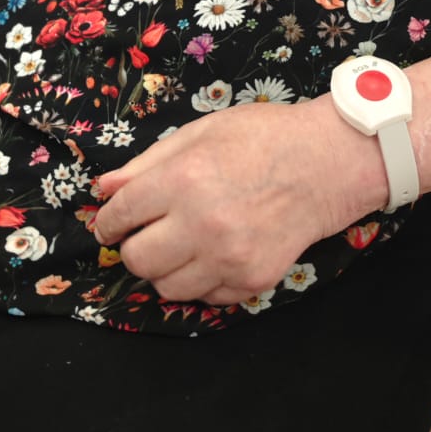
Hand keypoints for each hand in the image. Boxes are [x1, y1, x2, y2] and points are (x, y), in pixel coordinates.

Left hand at [92, 98, 383, 304]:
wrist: (326, 164)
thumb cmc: (262, 137)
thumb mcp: (200, 132)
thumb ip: (148, 163)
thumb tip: (104, 189)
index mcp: (183, 180)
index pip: (121, 215)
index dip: (108, 220)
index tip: (110, 222)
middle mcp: (202, 225)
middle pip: (137, 260)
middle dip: (134, 246)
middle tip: (147, 231)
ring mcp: (229, 259)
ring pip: (167, 288)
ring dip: (165, 268)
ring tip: (181, 243)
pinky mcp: (252, 280)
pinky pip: (206, 299)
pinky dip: (201, 281)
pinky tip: (213, 254)